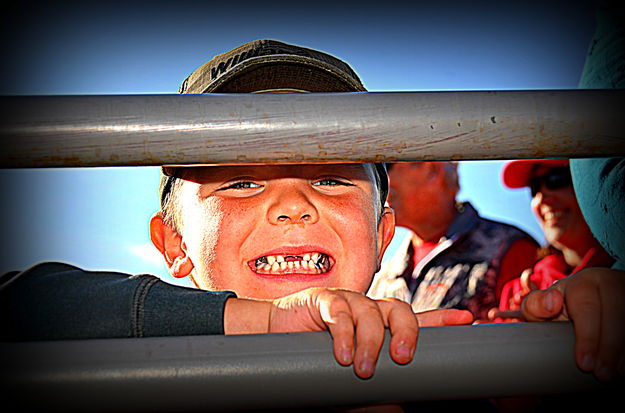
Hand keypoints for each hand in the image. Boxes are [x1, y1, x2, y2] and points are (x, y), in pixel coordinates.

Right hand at [225, 288, 471, 378]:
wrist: (274, 340)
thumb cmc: (314, 361)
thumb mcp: (345, 384)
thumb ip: (371, 395)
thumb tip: (400, 409)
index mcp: (380, 326)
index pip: (416, 320)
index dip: (441, 319)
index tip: (466, 319)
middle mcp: (369, 310)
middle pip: (400, 309)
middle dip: (407, 332)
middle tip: (402, 358)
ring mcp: (348, 301)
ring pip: (370, 311)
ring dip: (369, 342)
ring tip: (361, 369)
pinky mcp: (325, 299)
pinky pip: (341, 311)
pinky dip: (344, 333)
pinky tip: (342, 355)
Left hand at [521, 268, 624, 381]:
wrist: (591, 298)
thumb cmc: (562, 305)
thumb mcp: (544, 304)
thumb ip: (536, 305)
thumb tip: (551, 303)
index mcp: (583, 283)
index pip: (587, 307)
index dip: (587, 337)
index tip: (584, 364)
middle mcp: (608, 284)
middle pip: (614, 314)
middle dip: (608, 347)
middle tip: (603, 375)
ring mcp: (624, 292)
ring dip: (622, 348)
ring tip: (618, 372)